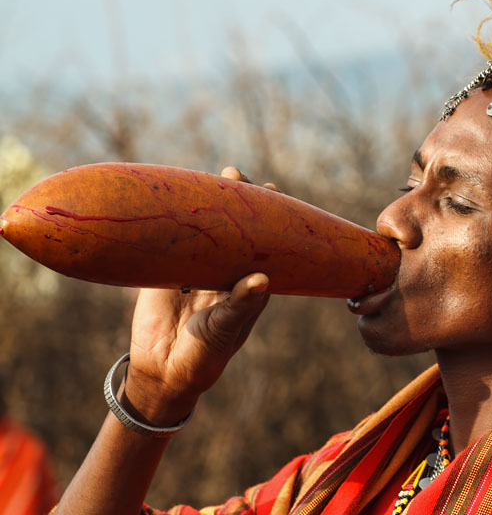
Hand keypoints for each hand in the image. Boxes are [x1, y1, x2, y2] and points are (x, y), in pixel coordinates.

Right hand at [123, 167, 275, 424]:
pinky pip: (171, 243)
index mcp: (246, 283)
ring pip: (203, 230)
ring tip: (215, 176)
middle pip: (232, 228)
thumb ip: (241, 305)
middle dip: (235, 200)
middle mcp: (223, 271)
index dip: (266, 217)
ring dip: (206, 204)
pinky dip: (172, 223)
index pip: (261, 244)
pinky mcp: (165, 272)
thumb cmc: (205, 355)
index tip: (271, 190)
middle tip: (236, 174)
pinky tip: (173, 198)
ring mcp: (195, 269)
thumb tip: (263, 278)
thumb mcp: (224, 330)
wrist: (163, 371)